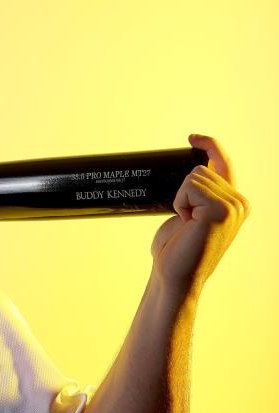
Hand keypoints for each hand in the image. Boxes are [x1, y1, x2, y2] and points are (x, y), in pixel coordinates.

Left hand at [150, 134, 249, 296]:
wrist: (173, 274)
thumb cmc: (174, 249)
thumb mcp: (187, 214)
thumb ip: (197, 196)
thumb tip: (190, 174)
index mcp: (233, 203)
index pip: (224, 164)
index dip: (210, 146)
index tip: (192, 137)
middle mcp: (239, 203)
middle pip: (199, 169)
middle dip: (182, 193)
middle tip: (184, 222)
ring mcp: (233, 207)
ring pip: (193, 176)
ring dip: (180, 199)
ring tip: (186, 225)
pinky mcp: (221, 211)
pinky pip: (189, 187)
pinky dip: (180, 203)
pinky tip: (187, 224)